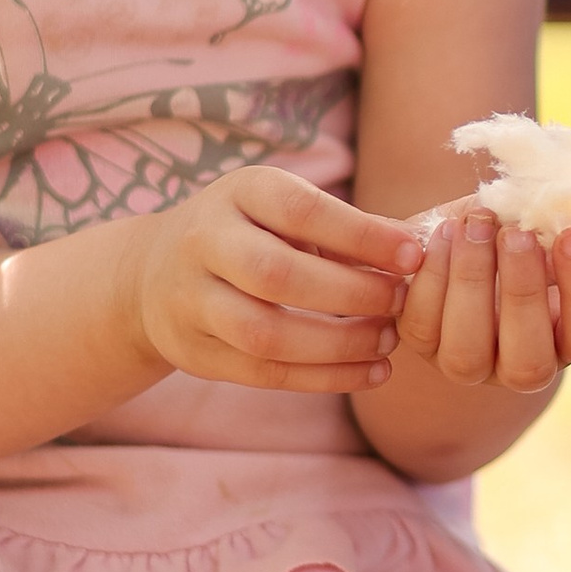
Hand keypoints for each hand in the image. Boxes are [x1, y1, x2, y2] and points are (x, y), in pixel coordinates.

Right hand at [123, 168, 421, 391]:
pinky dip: (324, 378)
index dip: (360, 235)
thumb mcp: (281, 208)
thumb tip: (418, 249)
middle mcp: (204, 243)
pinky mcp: (195, 353)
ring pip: (265, 333)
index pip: (300, 210)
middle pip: (277, 275)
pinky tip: (371, 372)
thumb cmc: (248, 233)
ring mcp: (192, 302)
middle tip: (400, 304)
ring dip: (338, 345)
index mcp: (238, 193)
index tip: (412, 256)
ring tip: (388, 341)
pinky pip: (263, 373)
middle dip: (350, 294)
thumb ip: (344, 227)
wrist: (151, 274)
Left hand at [399, 207, 570, 391]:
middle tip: (517, 234)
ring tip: (475, 226)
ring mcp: (469, 364)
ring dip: (472, 282)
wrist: (458, 236)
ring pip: (466, 355)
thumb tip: (549, 209)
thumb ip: (550, 224)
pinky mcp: (423, 344)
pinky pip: (422, 326)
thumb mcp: (538, 226)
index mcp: (567, 340)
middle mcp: (521, 365)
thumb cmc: (512, 231)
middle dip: (522, 292)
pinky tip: (445, 232)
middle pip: (528, 363)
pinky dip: (432, 277)